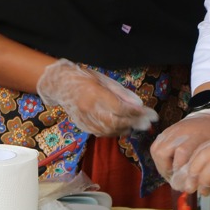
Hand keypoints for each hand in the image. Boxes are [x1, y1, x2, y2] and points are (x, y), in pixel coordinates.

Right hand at [36, 59, 157, 136]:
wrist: (59, 85)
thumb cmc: (84, 77)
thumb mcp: (104, 79)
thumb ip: (122, 93)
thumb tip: (138, 104)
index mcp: (94, 94)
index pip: (119, 108)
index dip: (136, 112)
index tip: (149, 113)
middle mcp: (89, 109)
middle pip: (115, 122)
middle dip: (134, 124)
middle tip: (147, 124)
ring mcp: (84, 120)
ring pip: (109, 130)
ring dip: (126, 129)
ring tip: (138, 126)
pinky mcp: (82, 126)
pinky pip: (101, 133)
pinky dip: (114, 132)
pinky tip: (123, 128)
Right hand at [150, 108, 209, 182]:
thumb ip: (206, 165)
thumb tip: (194, 187)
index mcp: (196, 135)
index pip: (182, 153)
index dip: (180, 172)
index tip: (186, 187)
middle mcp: (180, 132)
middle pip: (163, 153)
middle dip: (167, 171)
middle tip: (177, 182)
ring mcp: (171, 131)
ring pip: (156, 150)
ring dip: (161, 166)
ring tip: (173, 175)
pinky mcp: (166, 132)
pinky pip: (155, 147)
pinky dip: (159, 159)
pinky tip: (169, 166)